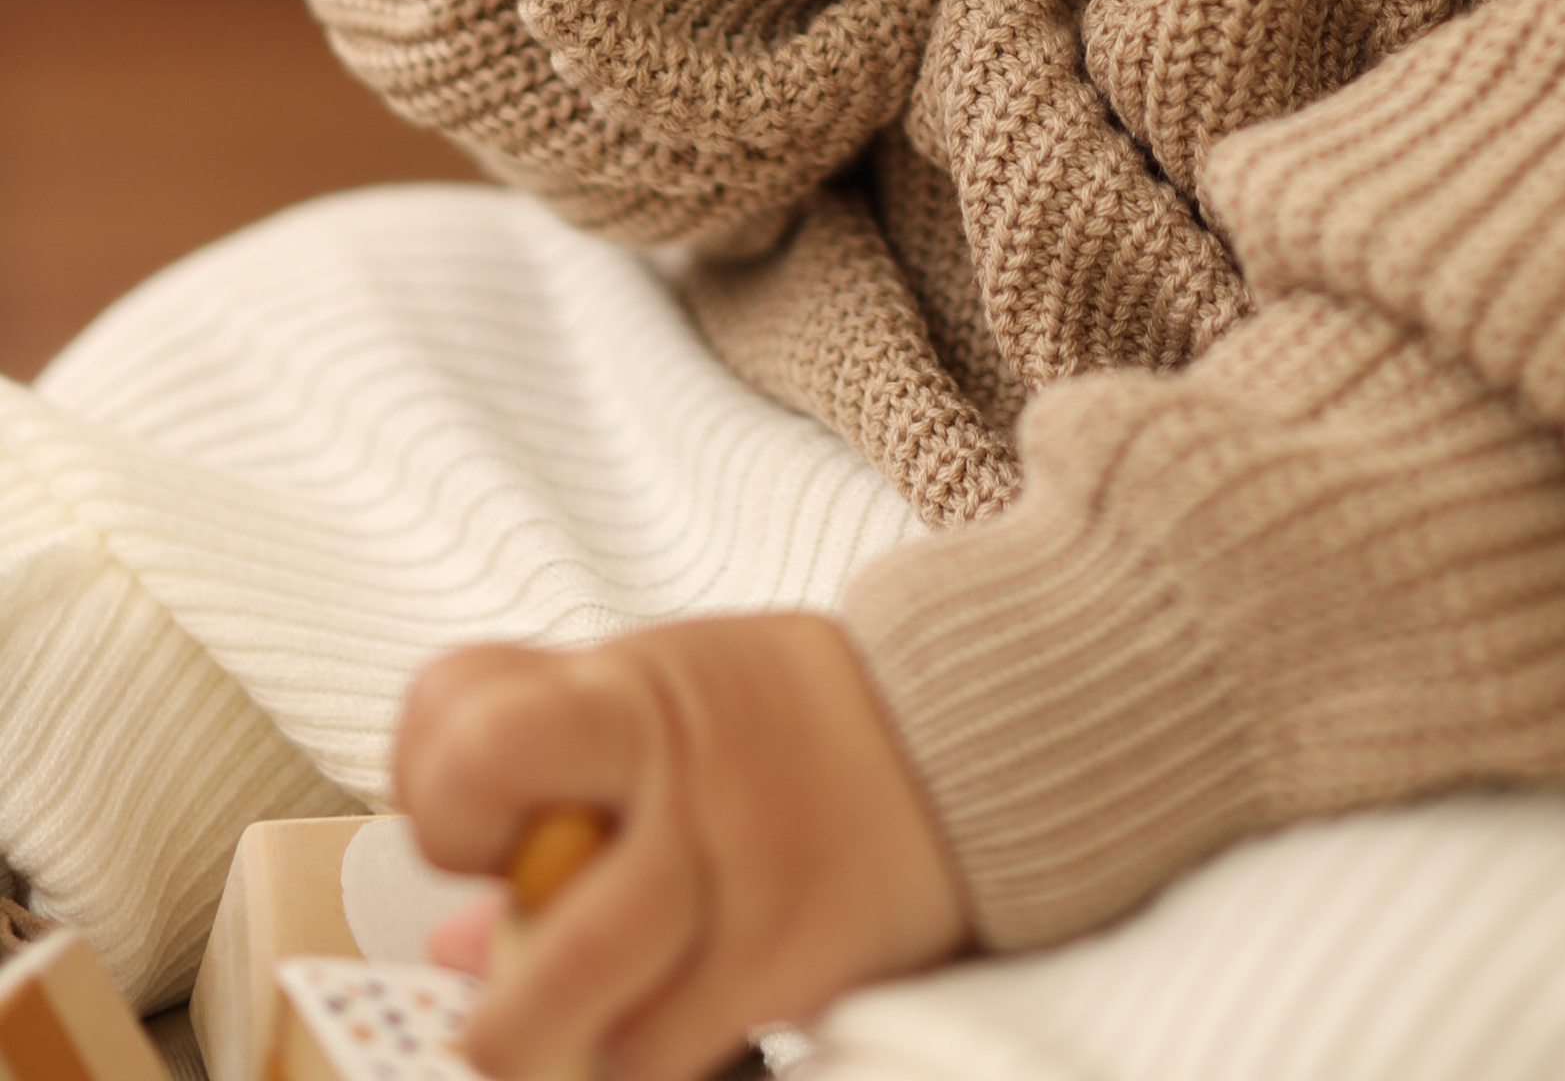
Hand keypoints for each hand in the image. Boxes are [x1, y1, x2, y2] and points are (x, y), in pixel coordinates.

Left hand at [396, 614, 966, 1080]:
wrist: (965, 737)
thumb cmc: (787, 726)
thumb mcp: (667, 701)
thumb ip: (553, 791)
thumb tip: (455, 947)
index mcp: (630, 688)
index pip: (463, 712)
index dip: (433, 781)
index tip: (472, 828)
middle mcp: (665, 760)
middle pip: (482, 795)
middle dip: (447, 865)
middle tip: (492, 959)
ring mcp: (723, 856)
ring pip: (562, 971)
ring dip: (525, 1030)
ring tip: (539, 1036)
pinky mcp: (780, 951)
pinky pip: (655, 1047)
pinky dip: (632, 1059)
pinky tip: (655, 1029)